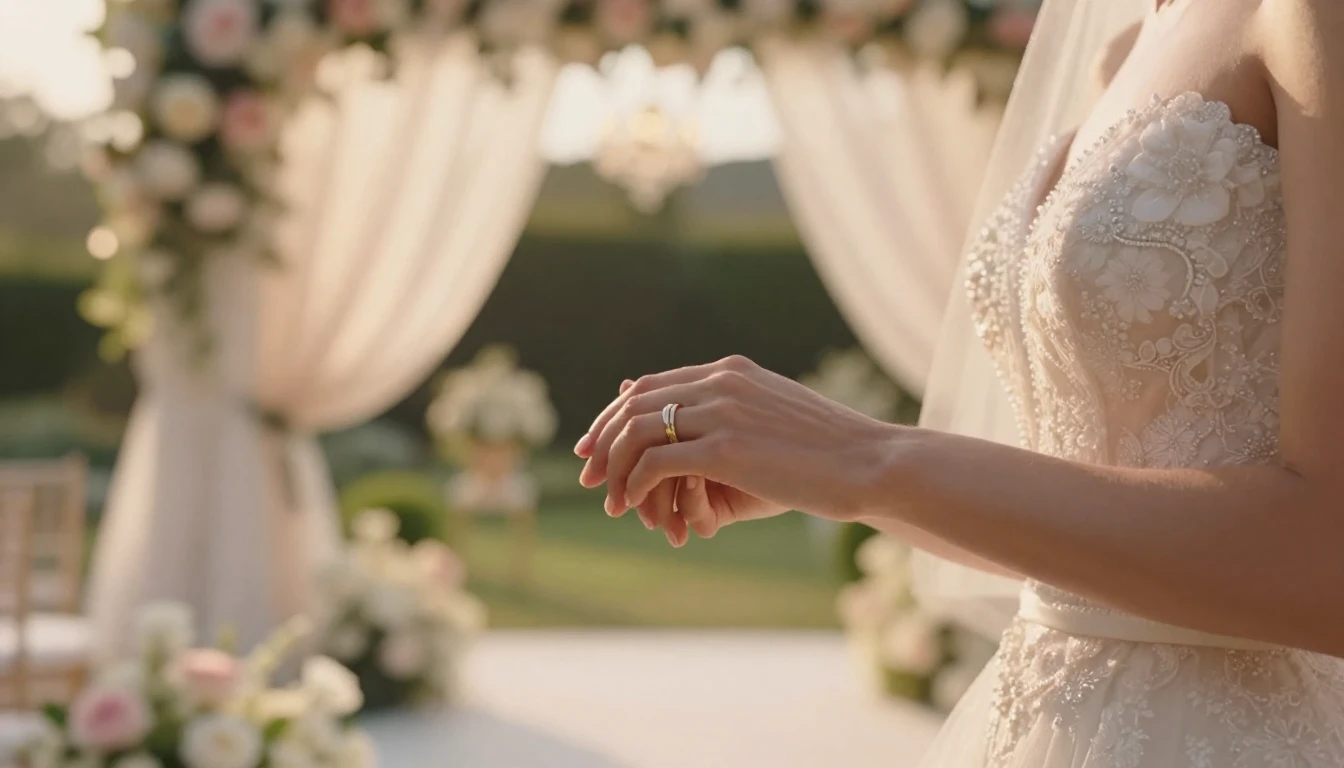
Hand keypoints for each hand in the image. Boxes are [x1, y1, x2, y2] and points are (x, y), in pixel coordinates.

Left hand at [574, 355, 898, 542]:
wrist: (871, 462)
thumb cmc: (832, 451)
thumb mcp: (777, 417)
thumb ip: (736, 412)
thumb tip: (709, 427)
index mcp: (732, 371)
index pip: (652, 384)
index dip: (615, 413)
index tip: (596, 444)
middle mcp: (722, 382)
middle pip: (634, 403)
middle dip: (603, 439)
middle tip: (587, 473)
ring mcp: (723, 411)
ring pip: (638, 430)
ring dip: (615, 467)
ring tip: (611, 499)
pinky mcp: (726, 448)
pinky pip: (656, 461)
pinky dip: (635, 484)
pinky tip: (633, 505)